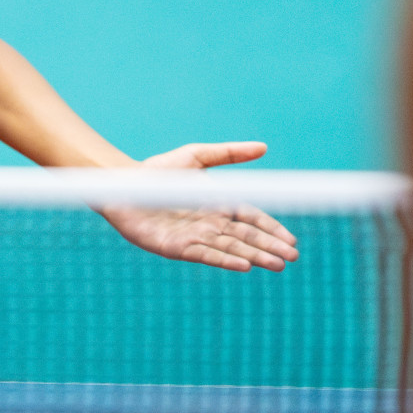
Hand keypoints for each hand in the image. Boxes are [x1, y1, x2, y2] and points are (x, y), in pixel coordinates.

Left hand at [99, 142, 300, 271]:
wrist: (121, 183)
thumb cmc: (157, 170)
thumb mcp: (196, 157)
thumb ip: (228, 153)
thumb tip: (264, 146)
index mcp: (216, 205)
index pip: (251, 219)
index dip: (271, 229)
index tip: (291, 240)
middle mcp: (208, 224)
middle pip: (244, 237)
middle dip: (268, 247)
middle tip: (291, 257)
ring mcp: (192, 237)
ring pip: (229, 248)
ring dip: (253, 256)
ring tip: (276, 264)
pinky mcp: (175, 247)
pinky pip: (204, 254)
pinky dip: (225, 260)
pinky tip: (244, 266)